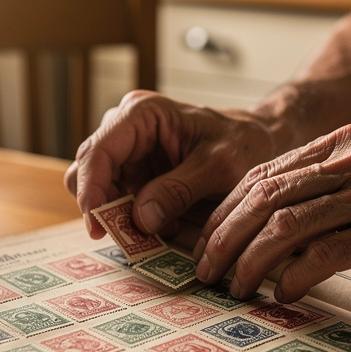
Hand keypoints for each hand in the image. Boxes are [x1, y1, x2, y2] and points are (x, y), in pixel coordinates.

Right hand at [65, 90, 278, 237]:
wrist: (260, 143)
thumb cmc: (243, 144)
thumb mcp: (218, 167)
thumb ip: (179, 190)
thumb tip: (140, 218)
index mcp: (142, 113)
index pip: (98, 151)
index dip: (91, 190)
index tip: (98, 226)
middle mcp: (126, 127)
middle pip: (90, 170)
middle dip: (103, 207)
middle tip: (126, 238)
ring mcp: (129, 149)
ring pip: (101, 189)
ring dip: (119, 215)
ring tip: (153, 232)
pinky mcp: (136, 171)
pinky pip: (119, 199)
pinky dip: (133, 218)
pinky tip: (163, 225)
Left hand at [194, 124, 350, 302]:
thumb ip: (333, 189)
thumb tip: (276, 228)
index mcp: (344, 142)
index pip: (264, 174)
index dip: (225, 211)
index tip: (207, 243)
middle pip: (265, 197)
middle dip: (225, 238)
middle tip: (206, 271)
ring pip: (287, 225)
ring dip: (252, 262)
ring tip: (237, 288)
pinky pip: (327, 252)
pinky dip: (295, 276)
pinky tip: (282, 294)